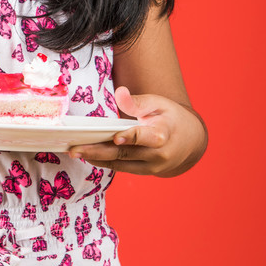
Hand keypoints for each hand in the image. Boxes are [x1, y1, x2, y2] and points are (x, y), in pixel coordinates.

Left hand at [69, 86, 206, 176]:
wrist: (190, 142)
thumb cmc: (170, 118)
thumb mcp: (158, 103)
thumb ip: (137, 101)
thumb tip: (119, 93)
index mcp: (164, 133)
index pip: (146, 137)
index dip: (131, 137)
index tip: (116, 138)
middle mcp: (158, 154)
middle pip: (125, 153)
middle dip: (98, 151)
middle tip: (75, 149)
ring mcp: (151, 166)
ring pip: (120, 163)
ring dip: (96, 158)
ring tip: (74, 152)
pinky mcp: (144, 172)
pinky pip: (121, 167)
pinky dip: (103, 161)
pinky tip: (87, 155)